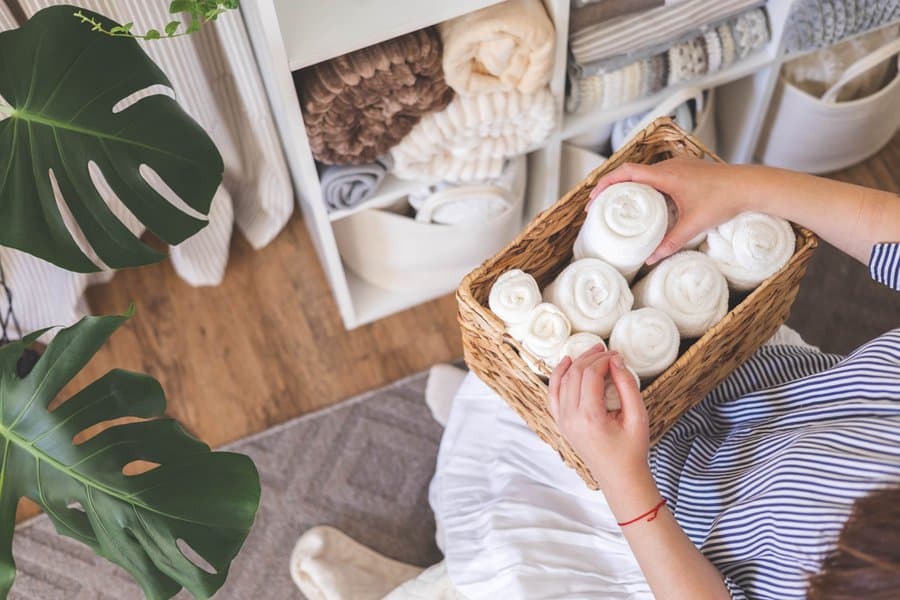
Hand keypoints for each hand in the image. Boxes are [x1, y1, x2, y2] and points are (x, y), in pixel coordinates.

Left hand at [548, 347, 649, 492]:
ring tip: (592, 352)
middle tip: (606, 350)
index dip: (604, 360)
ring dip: (575, 363)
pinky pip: (553, 394)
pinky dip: (557, 377)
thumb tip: (616, 360)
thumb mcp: (638, 416)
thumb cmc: (632, 450)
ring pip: (562, 381)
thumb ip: (627, 386)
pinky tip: (566, 364)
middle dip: (590, 357)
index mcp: (590, 417)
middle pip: (575, 374)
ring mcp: (563, 421)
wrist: (620, 478)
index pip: (591, 374)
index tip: (617, 355)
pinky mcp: (561, 423)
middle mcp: (571, 418)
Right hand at [588, 157, 760, 264]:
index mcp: (666, 175)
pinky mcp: (686, 171)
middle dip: (611, 187)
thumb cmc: (725, 199)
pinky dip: (644, 186)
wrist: (750, 185)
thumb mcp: (694, 224)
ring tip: (618, 204)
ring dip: (628, 186)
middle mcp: (669, 166)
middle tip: (600, 206)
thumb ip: (671, 242)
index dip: (606, 183)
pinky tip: (646, 202)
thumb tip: (651, 259)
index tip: (594, 198)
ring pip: (645, 173)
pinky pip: (657, 175)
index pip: (626, 172)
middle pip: (631, 172)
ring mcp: (678, 166)